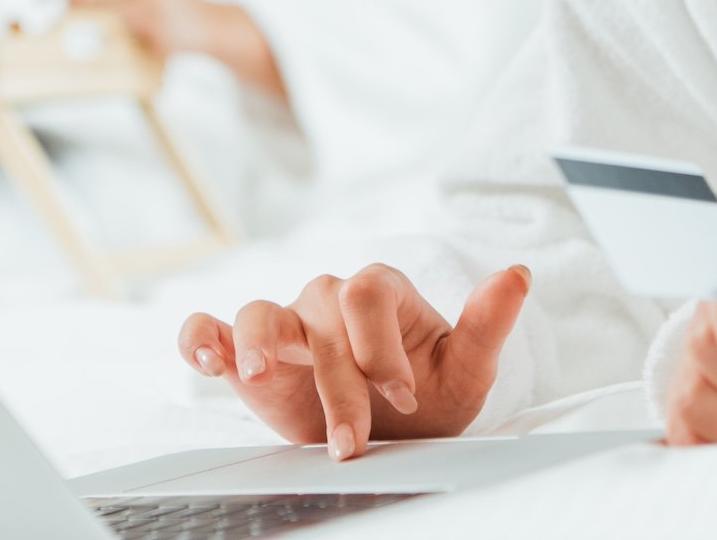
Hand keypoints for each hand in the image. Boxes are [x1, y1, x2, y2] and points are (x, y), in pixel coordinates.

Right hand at [177, 263, 530, 460]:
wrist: (390, 435)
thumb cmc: (428, 398)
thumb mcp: (465, 370)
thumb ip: (487, 324)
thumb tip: (517, 275)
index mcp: (379, 291)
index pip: (367, 291)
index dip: (380, 344)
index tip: (399, 397)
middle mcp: (329, 299)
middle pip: (320, 314)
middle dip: (337, 384)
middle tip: (352, 443)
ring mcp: (286, 324)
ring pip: (260, 311)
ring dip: (258, 343)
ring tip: (261, 375)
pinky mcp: (246, 356)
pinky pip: (210, 329)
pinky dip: (199, 337)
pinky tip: (205, 358)